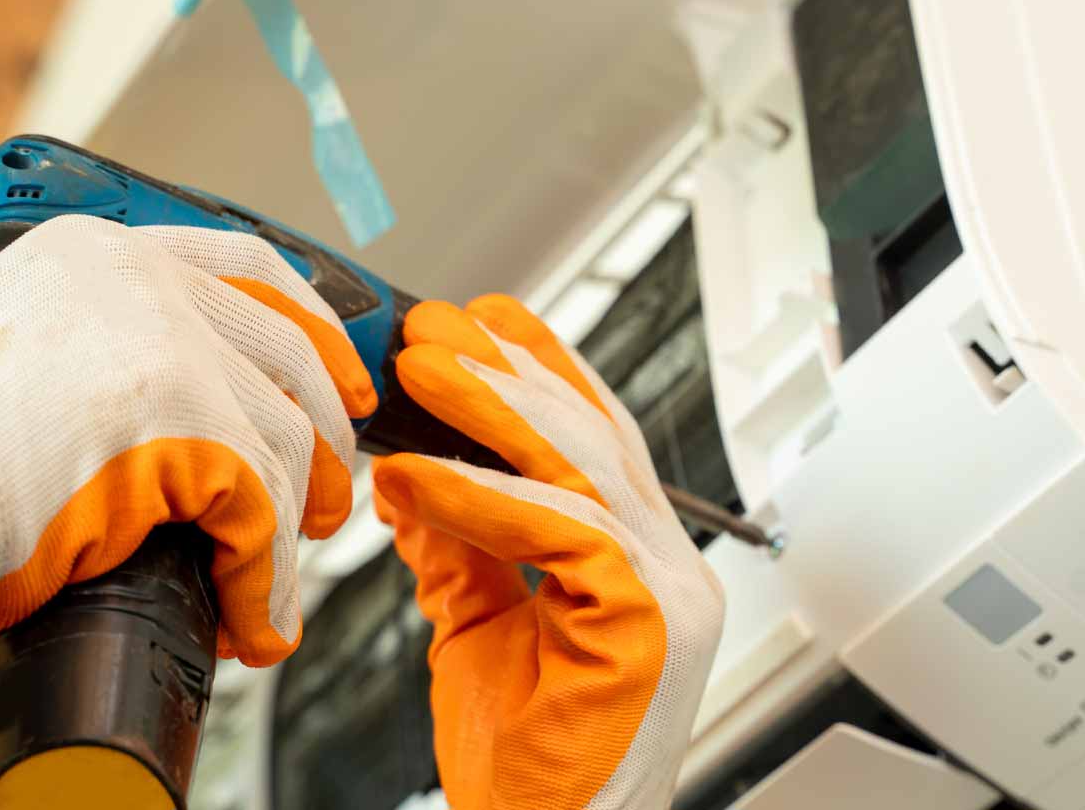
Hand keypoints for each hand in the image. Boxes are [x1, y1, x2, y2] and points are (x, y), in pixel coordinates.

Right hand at [0, 216, 374, 678]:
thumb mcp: (29, 355)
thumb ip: (118, 358)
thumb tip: (204, 422)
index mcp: (104, 255)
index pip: (249, 265)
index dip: (313, 326)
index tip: (342, 379)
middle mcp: (144, 284)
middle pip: (286, 350)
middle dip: (321, 432)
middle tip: (324, 495)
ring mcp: (168, 346)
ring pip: (280, 440)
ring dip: (288, 525)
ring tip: (271, 580)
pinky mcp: (182, 425)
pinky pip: (258, 512)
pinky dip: (263, 578)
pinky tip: (250, 616)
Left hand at [374, 295, 724, 809]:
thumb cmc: (529, 763)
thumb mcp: (480, 628)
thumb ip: (462, 549)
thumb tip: (412, 477)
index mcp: (640, 561)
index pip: (595, 441)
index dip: (541, 372)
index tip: (482, 321)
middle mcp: (670, 566)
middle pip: (593, 439)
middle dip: (511, 374)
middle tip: (435, 329)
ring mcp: (673, 594)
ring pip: (585, 469)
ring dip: (495, 410)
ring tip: (424, 368)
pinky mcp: (651, 624)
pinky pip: (564, 533)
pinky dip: (484, 498)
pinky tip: (420, 475)